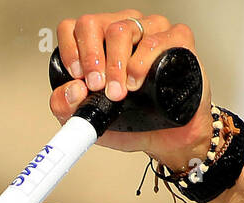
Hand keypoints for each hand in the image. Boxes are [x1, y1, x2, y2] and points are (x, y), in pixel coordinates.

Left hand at [49, 11, 214, 171]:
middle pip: (93, 24)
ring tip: (117, 91)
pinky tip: (136, 82)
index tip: (76, 76)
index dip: (69, 50)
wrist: (166, 138)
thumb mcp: (89, 119)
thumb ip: (66, 107)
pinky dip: (140, 63)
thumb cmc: (132, 122)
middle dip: (90, 57)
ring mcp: (150, 31)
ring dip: (114, 64)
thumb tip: (71, 90)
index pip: (72, 28)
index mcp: (99, 43)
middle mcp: (123, 32)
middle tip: (96, 85)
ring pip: (121, 29)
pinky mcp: (177, 39)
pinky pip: (154, 41)